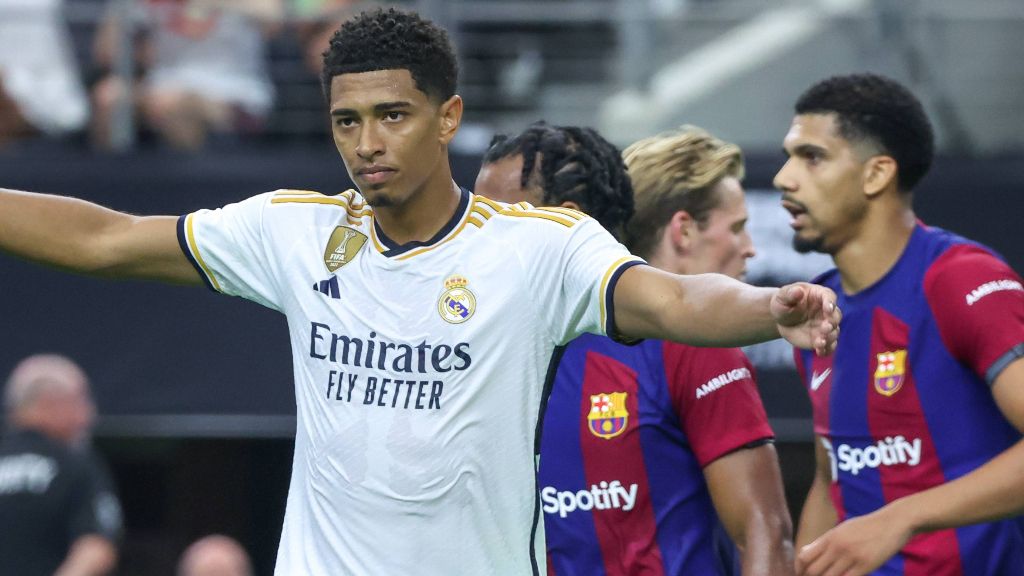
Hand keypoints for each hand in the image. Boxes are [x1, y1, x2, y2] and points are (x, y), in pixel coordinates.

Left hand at [772, 283, 840, 355]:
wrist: (782, 319)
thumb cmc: (784, 303)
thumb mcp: (783, 296)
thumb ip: (789, 294)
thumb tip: (798, 291)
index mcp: (819, 295)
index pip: (829, 297)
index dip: (830, 303)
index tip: (828, 309)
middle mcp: (827, 312)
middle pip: (836, 316)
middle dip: (832, 322)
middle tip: (825, 328)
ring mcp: (826, 326)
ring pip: (834, 332)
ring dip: (829, 338)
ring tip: (819, 342)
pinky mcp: (822, 339)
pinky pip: (829, 346)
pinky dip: (827, 350)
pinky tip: (820, 352)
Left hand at [796, 510, 911, 575]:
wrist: (893, 522)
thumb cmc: (867, 526)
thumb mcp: (842, 529)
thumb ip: (825, 541)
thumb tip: (806, 552)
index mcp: (830, 537)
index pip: (804, 556)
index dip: (799, 569)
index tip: (801, 574)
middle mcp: (837, 546)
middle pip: (813, 571)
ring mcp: (851, 556)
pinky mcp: (866, 565)